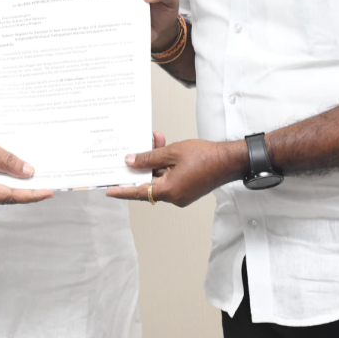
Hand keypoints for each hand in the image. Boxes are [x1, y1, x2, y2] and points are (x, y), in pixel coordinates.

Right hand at [0, 127, 53, 210]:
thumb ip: (9, 162)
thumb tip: (29, 172)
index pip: (11, 196)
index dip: (32, 194)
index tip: (49, 192)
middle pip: (5, 194)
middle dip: (22, 184)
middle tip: (43, 176)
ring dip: (7, 176)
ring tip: (19, 161)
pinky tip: (0, 159)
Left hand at [106, 138, 246, 207]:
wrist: (229, 160)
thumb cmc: (205, 156)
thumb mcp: (171, 153)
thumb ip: (148, 158)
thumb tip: (130, 162)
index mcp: (169, 191)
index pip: (139, 192)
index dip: (123, 190)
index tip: (109, 190)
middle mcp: (174, 197)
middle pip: (149, 183)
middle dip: (142, 166)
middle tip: (132, 153)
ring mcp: (181, 194)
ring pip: (160, 178)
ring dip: (155, 162)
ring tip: (156, 140)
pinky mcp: (187, 189)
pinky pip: (169, 178)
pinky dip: (165, 165)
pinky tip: (165, 148)